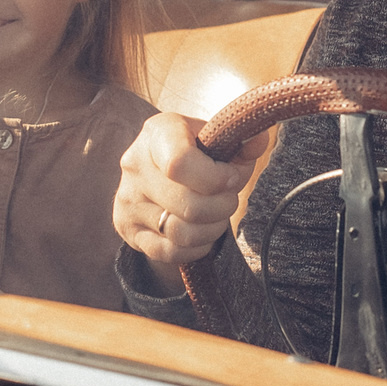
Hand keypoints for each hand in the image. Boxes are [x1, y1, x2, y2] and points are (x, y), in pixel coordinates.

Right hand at [112, 112, 269, 296]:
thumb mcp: (216, 136)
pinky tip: (201, 232)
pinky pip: (169, 251)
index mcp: (157, 134)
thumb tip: (258, 141)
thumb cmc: (196, 151)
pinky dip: (195, 247)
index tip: (230, 178)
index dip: (215, 178)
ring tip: (217, 216)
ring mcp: (128, 199)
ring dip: (211, 230)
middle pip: (189, 204)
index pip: (179, 164)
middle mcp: (135, 165)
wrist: (159, 171)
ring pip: (181, 232)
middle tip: (229, 199)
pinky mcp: (127, 228)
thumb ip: (241, 140)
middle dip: (222, 206)